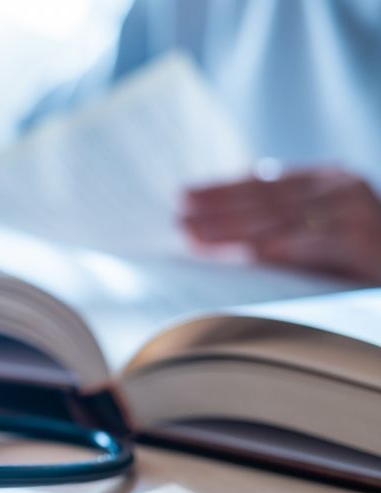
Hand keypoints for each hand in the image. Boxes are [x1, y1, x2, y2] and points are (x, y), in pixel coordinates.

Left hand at [180, 167, 380, 281]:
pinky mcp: (368, 240)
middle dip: (218, 210)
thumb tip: (212, 237)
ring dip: (237, 227)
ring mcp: (355, 210)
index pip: (261, 183)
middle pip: (265, 199)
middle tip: (179, 219)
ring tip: (198, 236)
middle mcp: (338, 188)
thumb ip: (276, 232)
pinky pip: (318, 241)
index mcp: (322, 182)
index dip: (221, 190)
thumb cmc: (358, 262)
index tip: (183, 197)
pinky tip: (254, 251)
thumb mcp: (313, 240)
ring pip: (283, 217)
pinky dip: (285, 245)